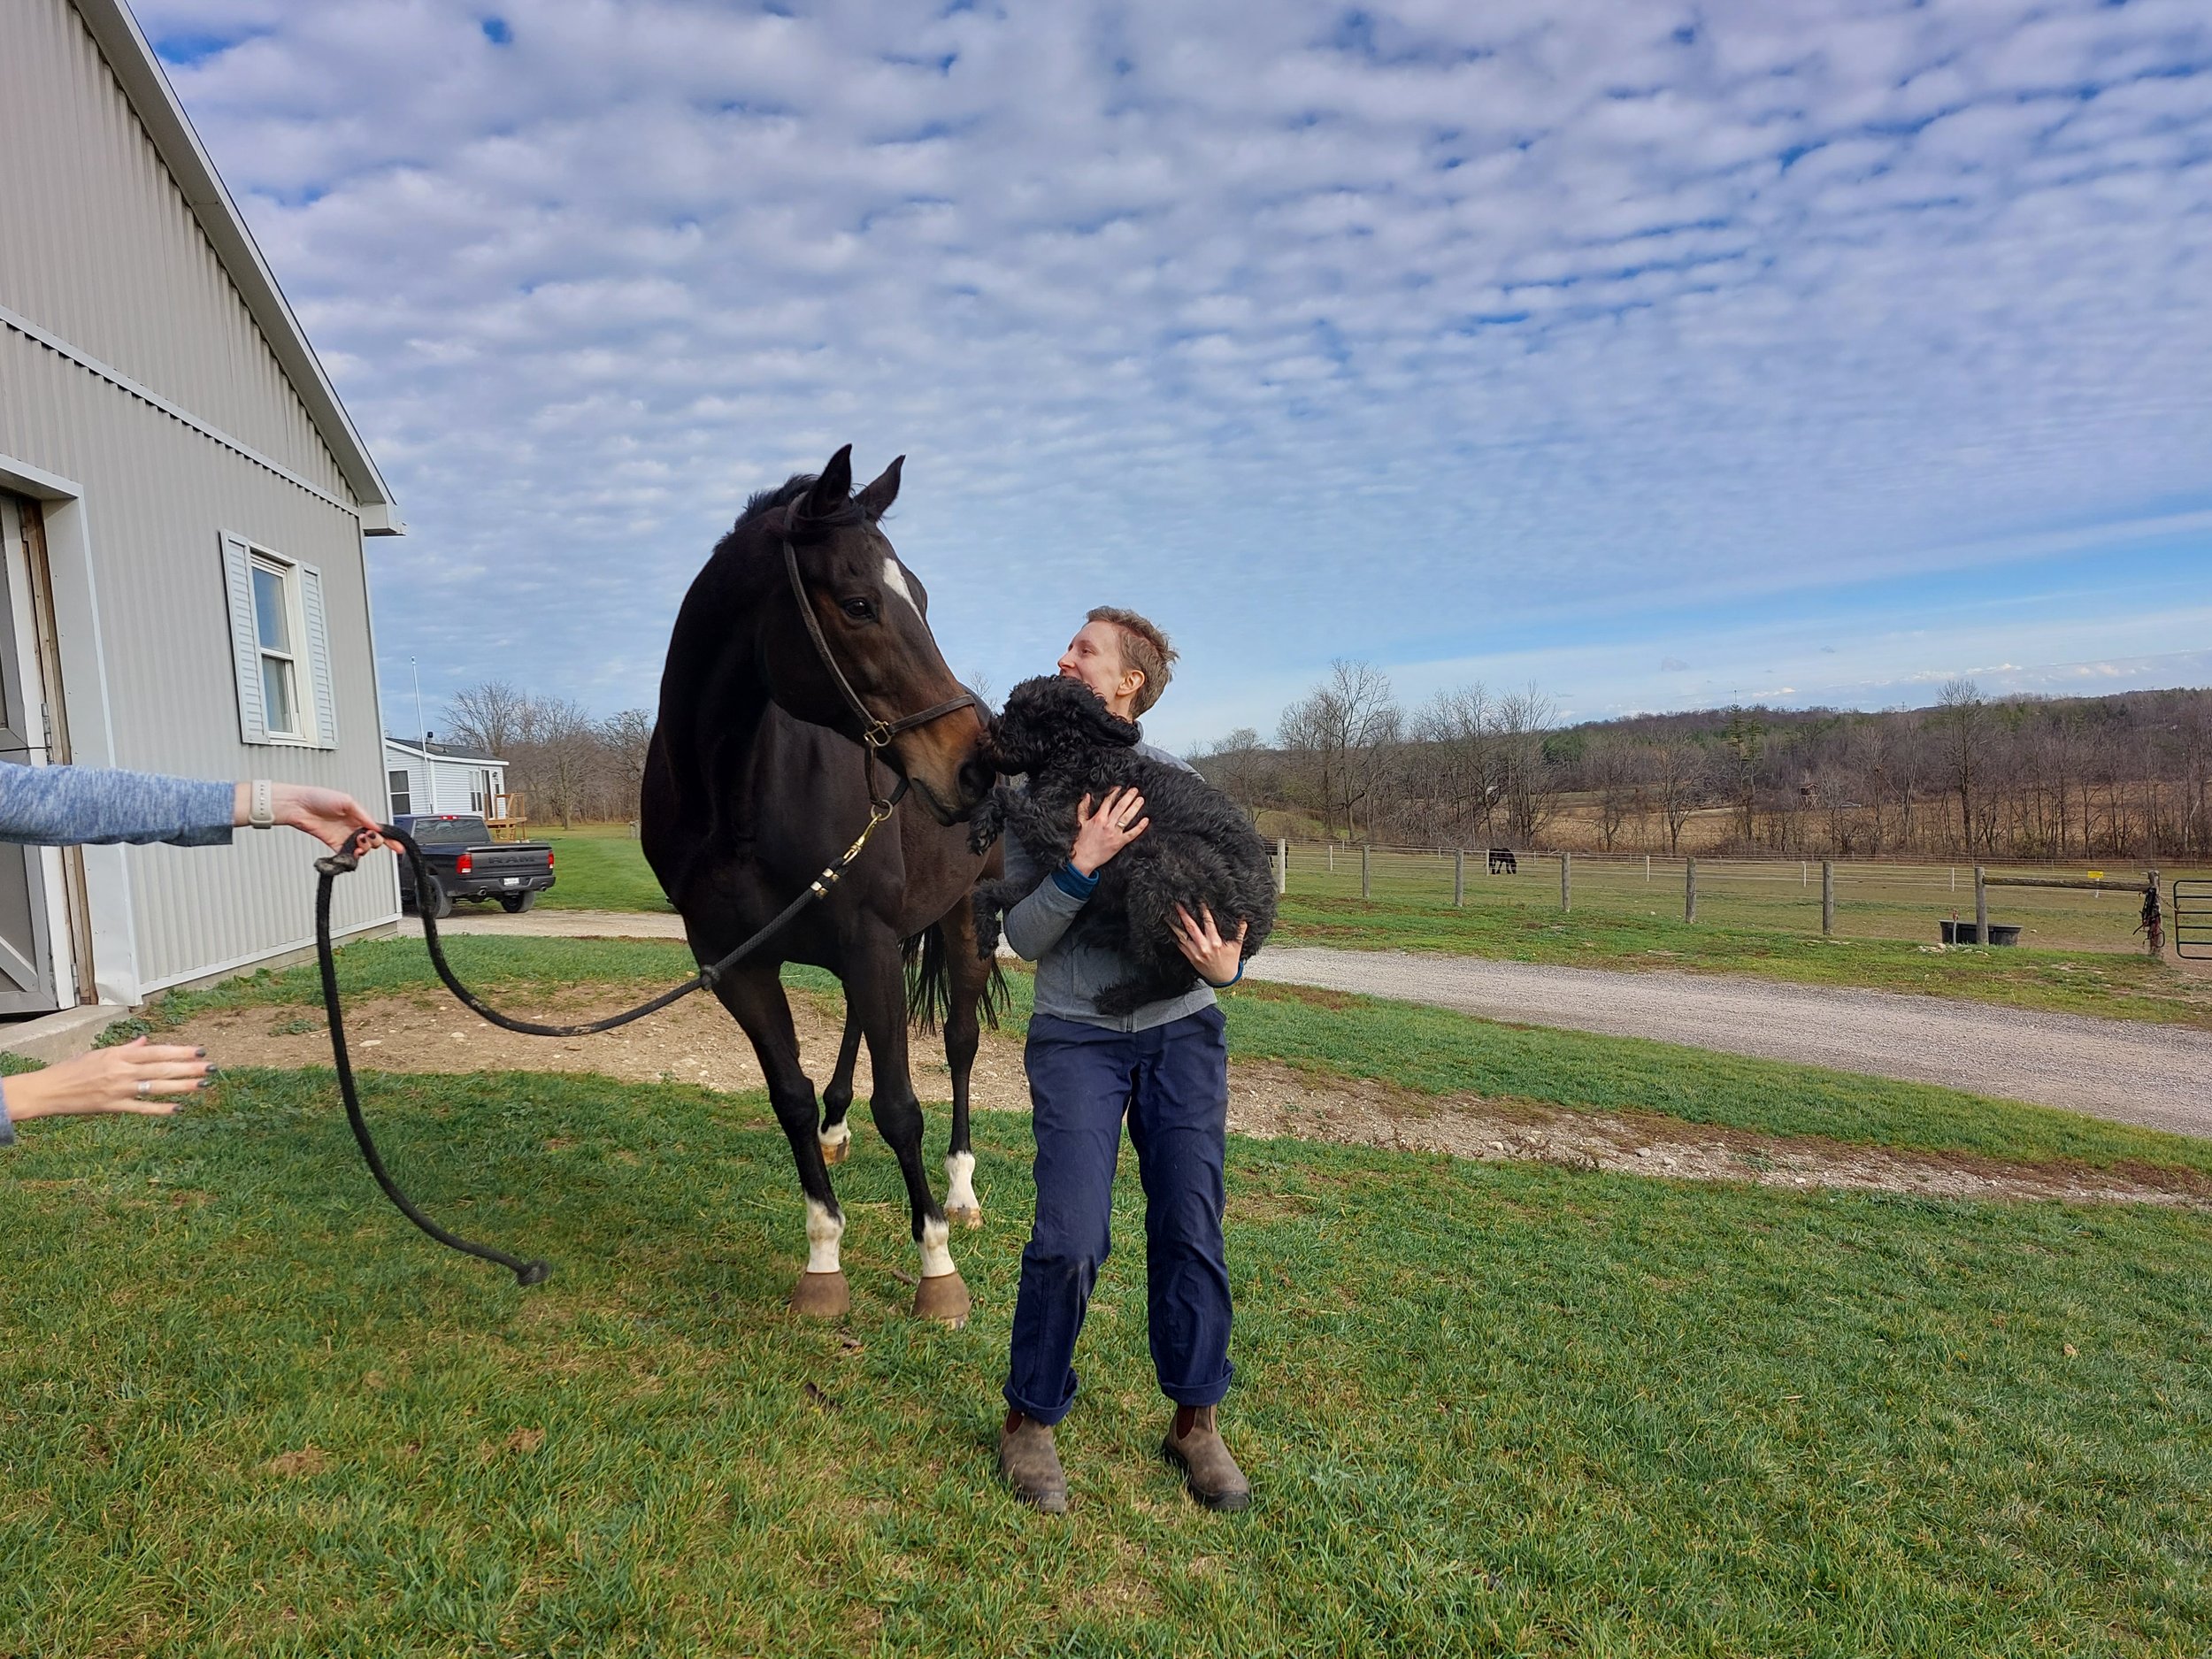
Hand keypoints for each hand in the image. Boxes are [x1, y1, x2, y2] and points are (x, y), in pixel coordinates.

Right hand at [3, 1037, 214, 1122]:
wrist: (48, 1090)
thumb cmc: (72, 1069)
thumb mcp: (99, 1053)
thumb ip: (126, 1049)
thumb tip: (145, 1041)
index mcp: (119, 1054)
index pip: (157, 1051)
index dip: (180, 1051)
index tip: (200, 1051)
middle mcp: (122, 1070)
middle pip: (162, 1068)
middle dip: (189, 1068)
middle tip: (211, 1068)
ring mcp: (119, 1089)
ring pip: (157, 1086)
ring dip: (182, 1086)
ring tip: (202, 1085)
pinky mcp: (113, 1107)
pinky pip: (142, 1108)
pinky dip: (160, 1109)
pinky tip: (178, 1109)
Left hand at [237, 783, 383, 851]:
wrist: (298, 806)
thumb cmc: (318, 797)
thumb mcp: (347, 801)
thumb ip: (363, 815)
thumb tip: (375, 826)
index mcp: (359, 816)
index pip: (379, 829)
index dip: (390, 838)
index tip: (398, 847)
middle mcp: (353, 827)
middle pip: (373, 841)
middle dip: (375, 842)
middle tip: (368, 838)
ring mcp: (344, 837)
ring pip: (362, 849)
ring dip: (364, 849)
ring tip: (358, 843)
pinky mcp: (334, 845)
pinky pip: (347, 855)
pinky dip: (352, 857)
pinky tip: (353, 853)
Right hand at [1069, 787, 1147, 876]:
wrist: (1083, 858)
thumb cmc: (1081, 841)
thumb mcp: (1080, 822)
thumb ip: (1083, 808)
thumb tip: (1087, 796)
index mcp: (1098, 818)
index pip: (1108, 802)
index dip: (1114, 793)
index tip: (1120, 788)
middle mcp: (1108, 824)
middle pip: (1120, 807)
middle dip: (1128, 797)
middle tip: (1135, 790)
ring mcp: (1115, 833)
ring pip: (1127, 817)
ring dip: (1135, 807)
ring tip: (1141, 800)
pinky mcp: (1120, 843)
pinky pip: (1132, 833)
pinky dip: (1140, 827)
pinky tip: (1146, 820)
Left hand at [1171, 904, 1247, 985]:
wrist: (1222, 978)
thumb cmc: (1230, 960)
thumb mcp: (1237, 945)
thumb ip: (1240, 930)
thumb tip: (1243, 917)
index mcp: (1215, 942)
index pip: (1208, 923)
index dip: (1203, 911)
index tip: (1199, 901)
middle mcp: (1204, 947)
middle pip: (1191, 927)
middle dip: (1184, 914)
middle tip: (1178, 903)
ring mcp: (1195, 953)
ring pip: (1181, 936)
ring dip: (1174, 925)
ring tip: (1167, 915)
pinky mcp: (1190, 957)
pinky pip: (1179, 945)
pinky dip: (1174, 936)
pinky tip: (1170, 928)